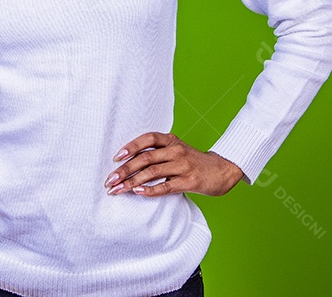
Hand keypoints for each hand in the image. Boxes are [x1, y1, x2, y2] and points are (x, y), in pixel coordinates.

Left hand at [104, 132, 243, 197]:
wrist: (222, 170)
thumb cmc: (193, 161)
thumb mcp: (176, 150)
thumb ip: (157, 152)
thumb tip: (128, 161)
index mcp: (171, 140)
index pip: (147, 139)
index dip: (131, 146)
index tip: (116, 158)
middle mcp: (176, 150)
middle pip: (145, 158)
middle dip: (124, 170)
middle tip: (109, 180)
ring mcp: (183, 165)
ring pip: (152, 173)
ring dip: (131, 182)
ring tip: (117, 190)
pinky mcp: (190, 181)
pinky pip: (166, 186)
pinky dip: (150, 190)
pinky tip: (138, 193)